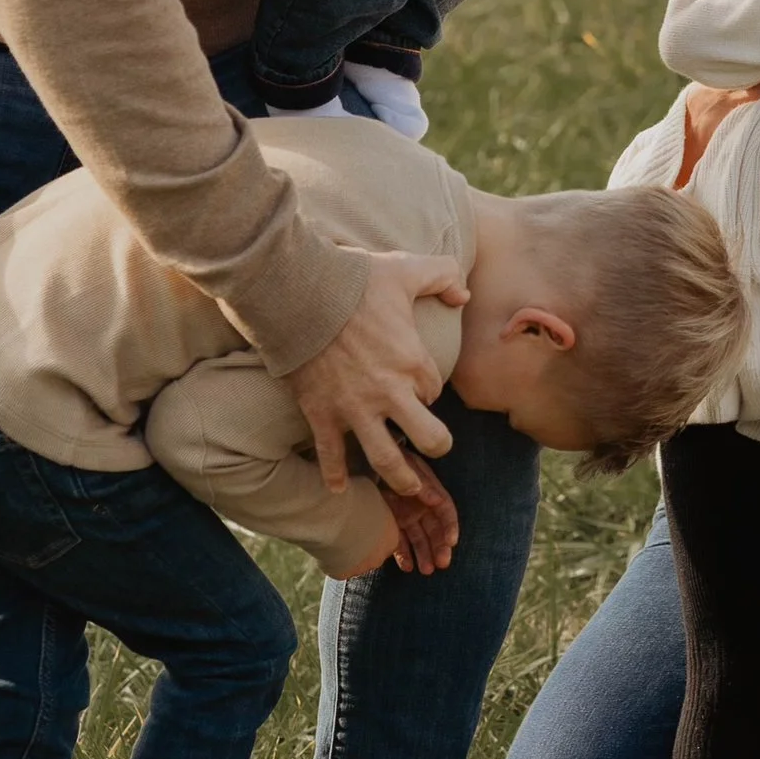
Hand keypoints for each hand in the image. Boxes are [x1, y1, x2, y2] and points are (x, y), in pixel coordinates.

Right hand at [283, 251, 470, 496]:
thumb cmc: (352, 281)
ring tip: (409, 488)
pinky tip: (339, 488)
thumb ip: (442, 275)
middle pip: (428, 438)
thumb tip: (463, 293)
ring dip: (401, 479)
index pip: (434, 391)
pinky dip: (334, 474)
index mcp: (412, 361)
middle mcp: (389, 392)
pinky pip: (329, 455)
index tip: (419, 385)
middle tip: (435, 446)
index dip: (429, 389)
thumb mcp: (405, 270)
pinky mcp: (320, 414)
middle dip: (437, 445)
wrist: (296, 293)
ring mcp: (354, 408)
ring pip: (386, 459)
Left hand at [379, 448, 460, 573]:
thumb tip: (439, 502)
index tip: (451, 542)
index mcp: (426, 490)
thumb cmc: (384, 459)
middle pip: (434, 528)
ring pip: (418, 538)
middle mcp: (418, 504)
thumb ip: (421, 483)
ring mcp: (403, 514)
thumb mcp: (405, 467)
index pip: (444, 510)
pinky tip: (407, 567)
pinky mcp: (389, 523)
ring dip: (424, 554)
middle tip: (442, 564)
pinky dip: (404, 554)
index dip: (450, 526)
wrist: (354, 462)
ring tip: (426, 571)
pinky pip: (399, 542)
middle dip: (439, 546)